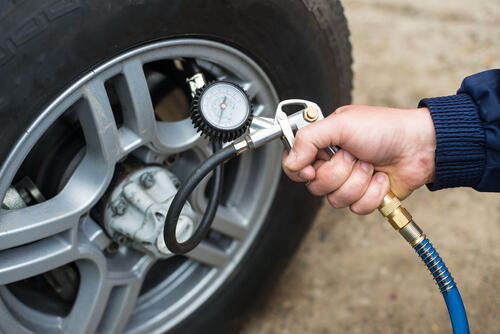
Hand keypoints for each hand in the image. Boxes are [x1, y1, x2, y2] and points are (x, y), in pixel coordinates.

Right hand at [282, 105, 435, 213]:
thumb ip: (309, 139)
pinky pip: (357, 208)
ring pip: (337, 200)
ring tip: (371, 165)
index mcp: (322, 145)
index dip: (302, 171)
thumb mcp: (341, 124)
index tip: (313, 167)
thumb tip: (290, 161)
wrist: (419, 146)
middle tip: (355, 155)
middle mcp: (332, 165)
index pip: (295, 166)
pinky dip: (373, 193)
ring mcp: (348, 183)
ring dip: (359, 181)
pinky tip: (381, 178)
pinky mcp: (365, 197)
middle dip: (340, 172)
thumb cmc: (384, 128)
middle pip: (316, 186)